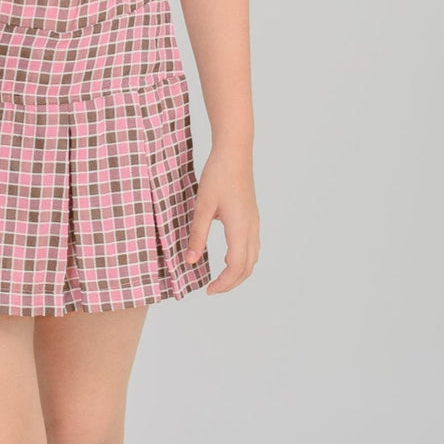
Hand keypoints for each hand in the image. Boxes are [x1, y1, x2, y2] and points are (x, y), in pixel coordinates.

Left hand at [184, 147, 259, 293]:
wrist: (235, 152)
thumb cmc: (218, 175)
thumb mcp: (202, 206)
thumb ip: (197, 235)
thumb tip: (190, 260)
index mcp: (240, 228)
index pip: (236, 267)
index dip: (224, 283)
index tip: (208, 290)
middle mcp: (251, 228)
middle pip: (248, 267)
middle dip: (231, 283)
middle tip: (212, 289)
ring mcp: (254, 222)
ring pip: (252, 257)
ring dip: (239, 272)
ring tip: (220, 277)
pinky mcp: (252, 215)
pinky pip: (252, 246)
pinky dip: (242, 259)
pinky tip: (229, 256)